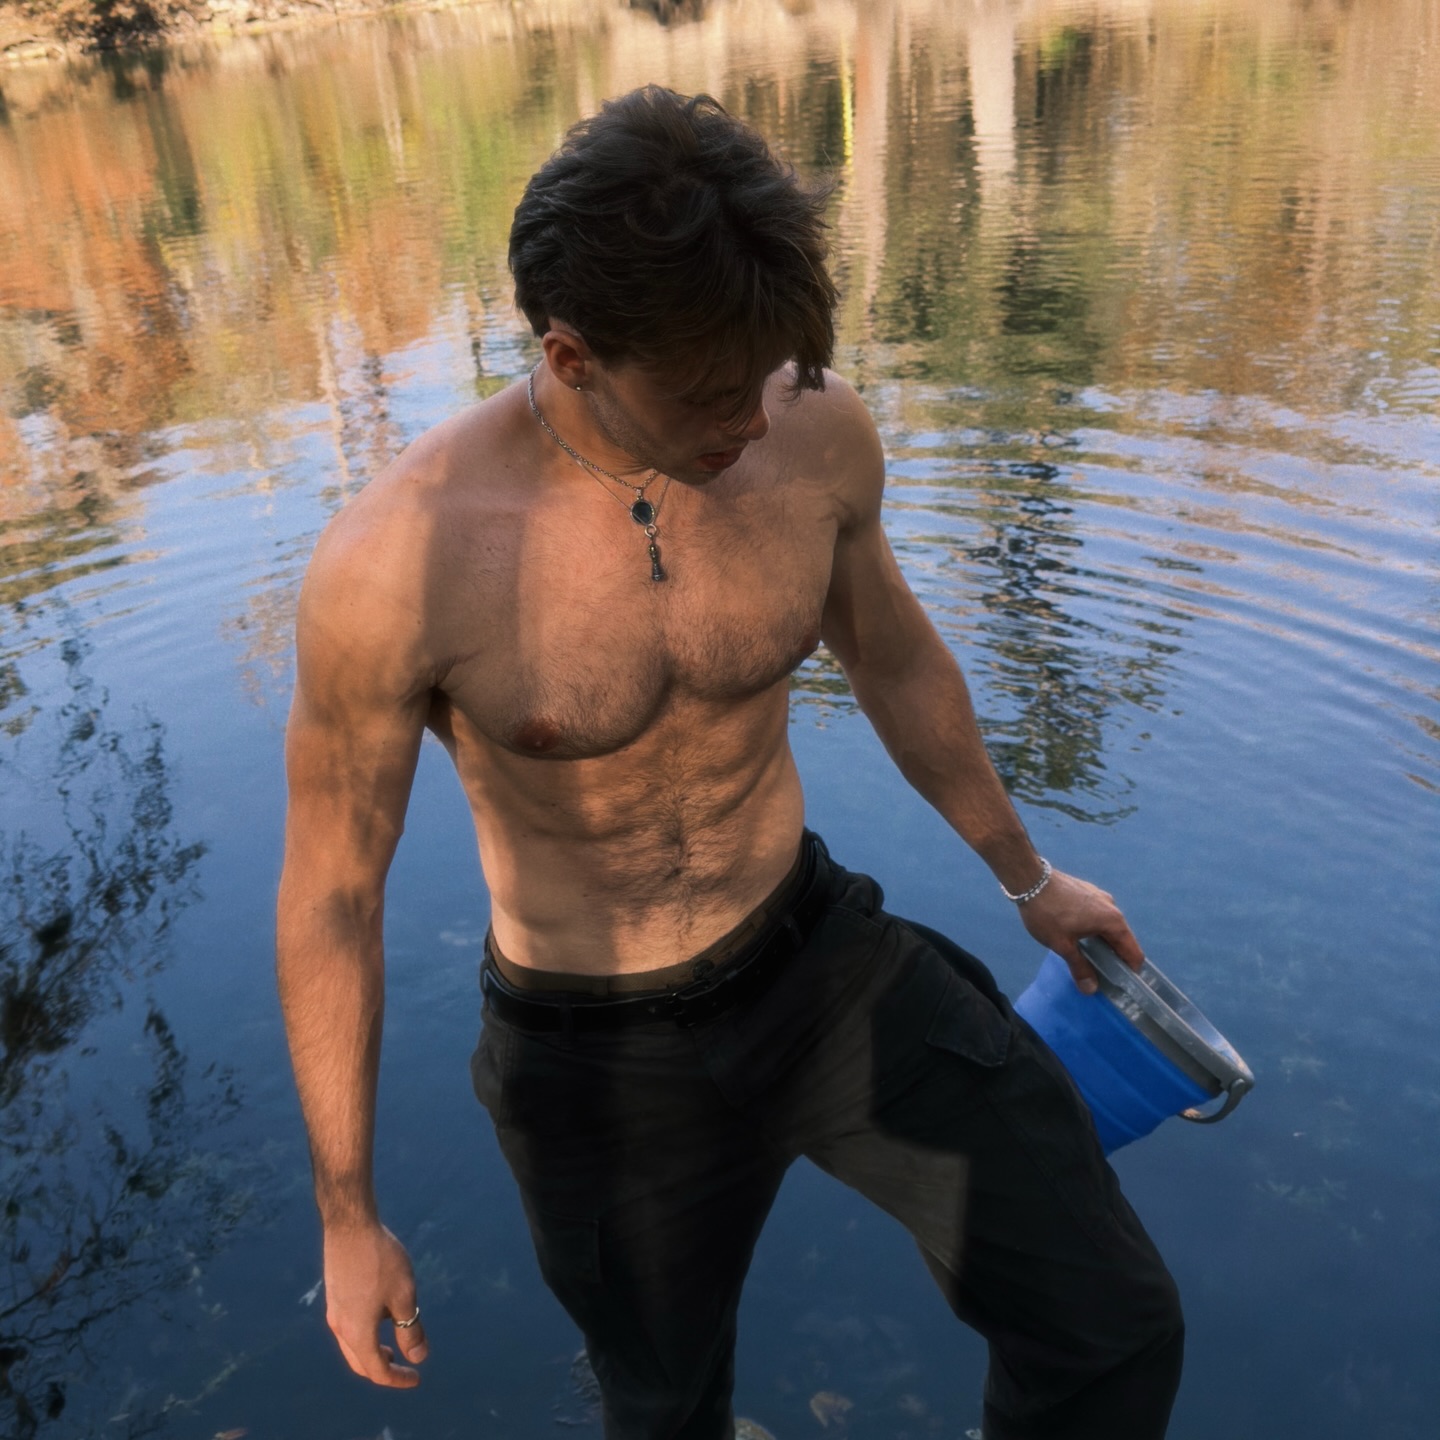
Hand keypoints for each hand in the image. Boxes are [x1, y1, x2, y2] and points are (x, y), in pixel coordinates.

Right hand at [322, 1221, 428, 1386]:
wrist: (350, 1226)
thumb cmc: (380, 1259)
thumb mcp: (403, 1295)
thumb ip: (411, 1328)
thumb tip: (418, 1356)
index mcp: (357, 1332)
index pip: (377, 1370)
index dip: (398, 1379)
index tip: (417, 1377)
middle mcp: (340, 1327)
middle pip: (361, 1363)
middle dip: (384, 1369)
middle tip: (405, 1367)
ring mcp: (334, 1311)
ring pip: (353, 1346)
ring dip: (373, 1352)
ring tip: (396, 1343)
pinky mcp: (335, 1296)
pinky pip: (349, 1327)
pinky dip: (366, 1334)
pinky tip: (382, 1313)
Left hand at [1014, 868, 1144, 993]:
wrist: (1029, 878)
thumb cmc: (1047, 913)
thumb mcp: (1062, 945)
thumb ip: (1079, 967)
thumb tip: (1091, 989)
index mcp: (1112, 921)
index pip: (1133, 952)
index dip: (1131, 971)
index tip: (1123, 986)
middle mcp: (1112, 907)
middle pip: (1122, 939)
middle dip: (1115, 958)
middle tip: (1103, 977)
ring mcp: (1099, 896)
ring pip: (1108, 926)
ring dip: (1103, 943)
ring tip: (1090, 959)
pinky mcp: (1087, 892)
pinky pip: (1098, 916)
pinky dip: (1095, 929)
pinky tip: (1079, 938)